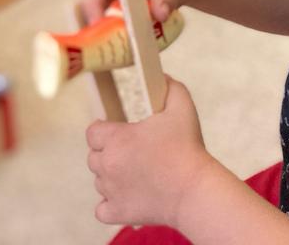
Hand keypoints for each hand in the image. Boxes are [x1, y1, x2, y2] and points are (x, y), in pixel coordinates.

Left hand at [86, 76, 215, 227]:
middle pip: (94, 156)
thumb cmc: (188, 149)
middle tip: (131, 152)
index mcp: (117, 139)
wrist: (195, 190)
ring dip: (112, 176)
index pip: (93, 132)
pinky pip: (102, 208)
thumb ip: (169, 87)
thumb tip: (161, 76)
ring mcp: (111, 191)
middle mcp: (108, 165)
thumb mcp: (182, 107)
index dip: (103, 130)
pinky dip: (110, 203)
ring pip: (99, 181)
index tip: (117, 132)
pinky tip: (126, 194)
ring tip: (136, 173)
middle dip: (108, 152)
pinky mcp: (118, 211)